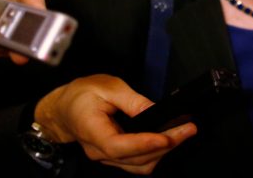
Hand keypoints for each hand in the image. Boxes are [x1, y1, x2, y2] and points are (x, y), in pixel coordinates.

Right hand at [36, 74, 196, 174]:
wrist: (64, 108)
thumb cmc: (81, 95)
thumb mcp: (107, 87)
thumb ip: (131, 100)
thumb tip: (154, 109)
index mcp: (92, 131)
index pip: (119, 146)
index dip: (144, 144)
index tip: (167, 137)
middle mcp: (99, 151)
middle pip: (135, 158)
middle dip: (166, 145)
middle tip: (188, 129)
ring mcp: (107, 157)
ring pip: (139, 165)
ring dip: (164, 152)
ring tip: (184, 134)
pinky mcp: (115, 157)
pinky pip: (137, 163)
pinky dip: (155, 153)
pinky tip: (169, 141)